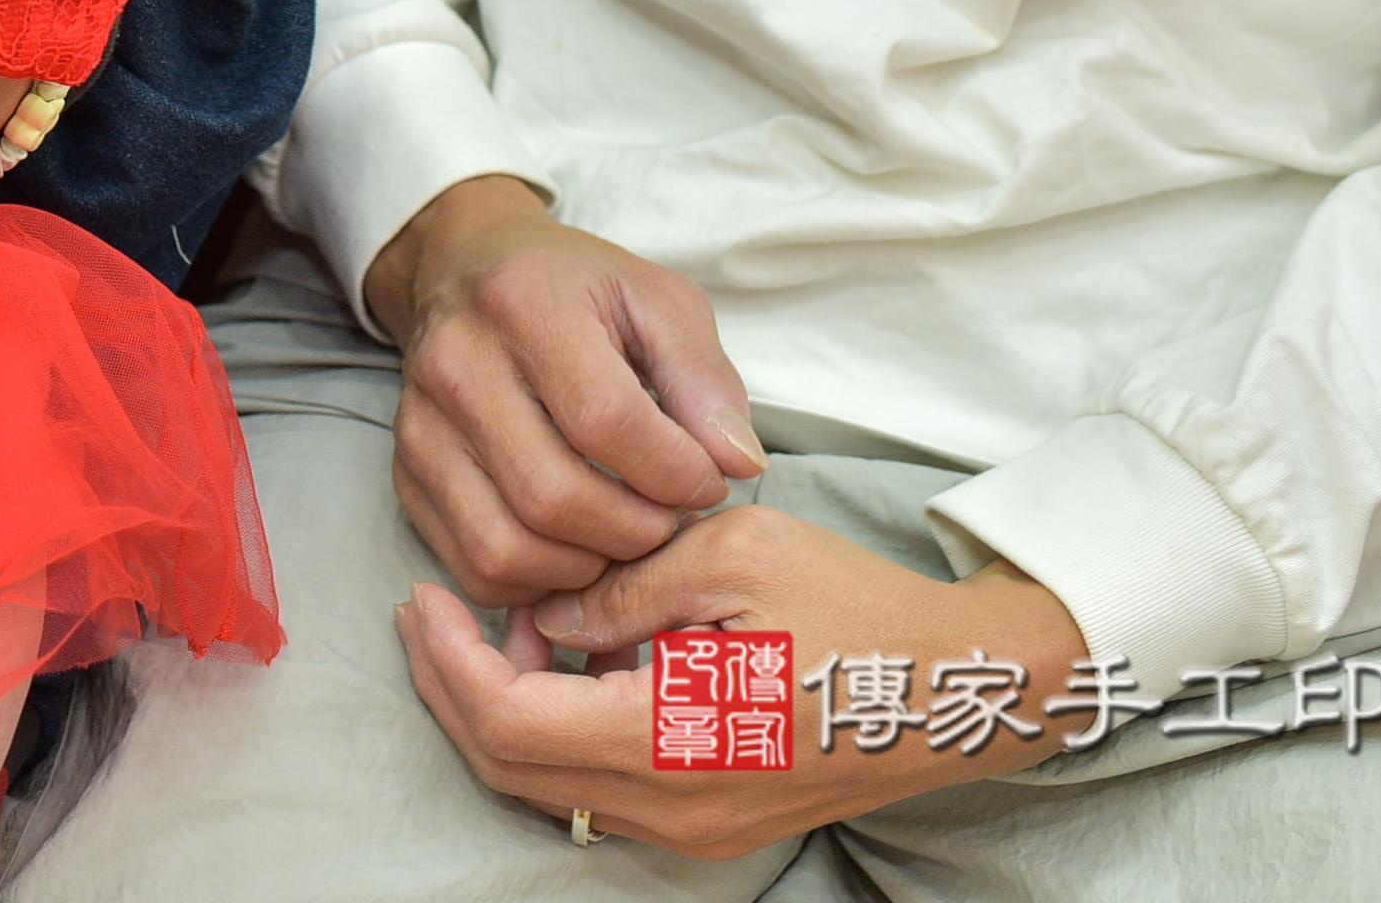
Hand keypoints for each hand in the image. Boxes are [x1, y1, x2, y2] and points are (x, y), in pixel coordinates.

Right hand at [368, 177, 764, 608]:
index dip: (673, 473)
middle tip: (669, 520)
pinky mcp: (406, 474)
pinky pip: (471, 566)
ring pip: (505, 547)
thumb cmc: (574, 289)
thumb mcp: (656, 299)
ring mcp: (420, 427)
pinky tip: (573, 550)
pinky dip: (534, 584)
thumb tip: (735, 464)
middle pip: (553, 496)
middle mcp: (456, 365)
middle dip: (635, 532)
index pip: (606, 421)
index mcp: (525, 305)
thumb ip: (705, 377)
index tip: (707, 482)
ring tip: (623, 537)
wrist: (465, 271)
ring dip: (585, 568)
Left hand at [397, 507, 1089, 856]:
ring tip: (513, 619)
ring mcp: (695, 828)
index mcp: (671, 740)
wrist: (957, 688)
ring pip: (550, 783)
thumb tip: (544, 610)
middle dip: (453, 684)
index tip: (423, 595)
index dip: (449, 660)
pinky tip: (578, 655)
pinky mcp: (713, 821)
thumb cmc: (854, 608)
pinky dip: (563, 725)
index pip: (508, 721)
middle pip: (511, 767)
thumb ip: (621, 585)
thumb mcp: (730, 552)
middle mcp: (673, 808)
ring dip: (507, 705)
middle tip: (431, 609)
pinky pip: (601, 786)